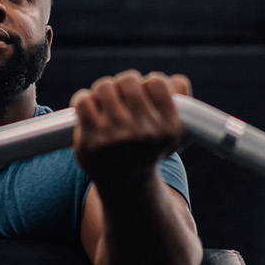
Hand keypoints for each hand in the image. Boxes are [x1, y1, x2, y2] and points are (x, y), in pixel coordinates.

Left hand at [70, 70, 191, 187]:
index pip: (156, 82)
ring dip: (103, 92)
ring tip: (105, 104)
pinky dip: (83, 100)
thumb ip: (182, 98)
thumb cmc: (150, 147)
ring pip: (105, 87)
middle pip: (128, 80)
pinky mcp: (92, 140)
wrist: (126, 183)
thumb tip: (174, 81)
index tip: (143, 96)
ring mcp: (117, 137)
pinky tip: (89, 111)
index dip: (147, 85)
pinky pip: (83, 100)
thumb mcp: (176, 130)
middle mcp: (145, 134)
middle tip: (122, 99)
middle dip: (123, 86)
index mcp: (169, 129)